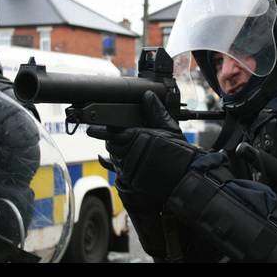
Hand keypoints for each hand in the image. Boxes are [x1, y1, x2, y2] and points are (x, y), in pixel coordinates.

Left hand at [87, 90, 202, 203]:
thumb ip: (155, 112)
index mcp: (134, 137)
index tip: (91, 128)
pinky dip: (123, 165)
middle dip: (113, 140)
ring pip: (115, 158)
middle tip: (122, 136)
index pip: (109, 133)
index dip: (100, 131)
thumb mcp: (168, 128)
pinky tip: (133, 161)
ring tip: (134, 148)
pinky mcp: (131, 180)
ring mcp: (128, 168)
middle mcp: (127, 154)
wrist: (184, 177)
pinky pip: (121, 171)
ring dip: (118, 152)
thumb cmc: (178, 152)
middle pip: (111, 145)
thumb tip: (148, 96)